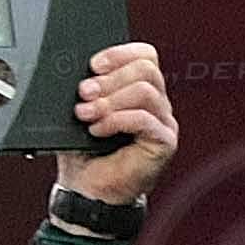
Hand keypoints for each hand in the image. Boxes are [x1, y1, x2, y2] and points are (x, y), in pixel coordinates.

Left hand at [52, 39, 174, 205]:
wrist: (88, 191)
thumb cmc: (85, 154)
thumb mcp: (81, 111)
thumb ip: (87, 89)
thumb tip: (80, 73)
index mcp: (140, 91)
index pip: (145, 55)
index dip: (119, 54)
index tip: (93, 66)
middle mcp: (156, 104)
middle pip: (146, 68)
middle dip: (111, 78)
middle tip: (85, 93)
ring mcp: (163, 123)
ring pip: (145, 90)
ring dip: (111, 100)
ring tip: (88, 114)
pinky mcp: (164, 142)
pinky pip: (144, 118)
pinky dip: (116, 120)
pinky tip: (98, 130)